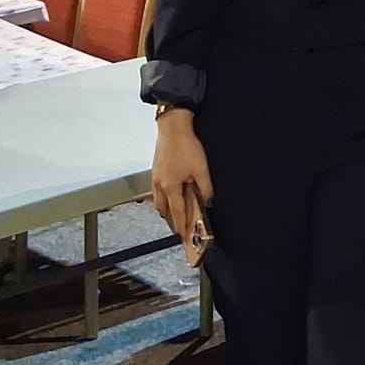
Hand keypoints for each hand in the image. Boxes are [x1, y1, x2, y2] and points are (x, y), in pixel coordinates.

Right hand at [150, 109, 212, 242]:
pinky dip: (163, 198)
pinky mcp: (155, 170)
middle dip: (172, 219)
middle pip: (164, 209)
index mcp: (171, 187)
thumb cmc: (186, 147)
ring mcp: (155, 178)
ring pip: (158, 201)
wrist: (172, 128)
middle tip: (181, 225)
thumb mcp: (201, 169)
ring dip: (167, 209)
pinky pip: (157, 191)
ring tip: (177, 212)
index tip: (184, 236)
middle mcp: (160, 185)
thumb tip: (208, 201)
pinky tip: (171, 194)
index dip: (182, 225)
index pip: (178, 212)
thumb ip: (205, 188)